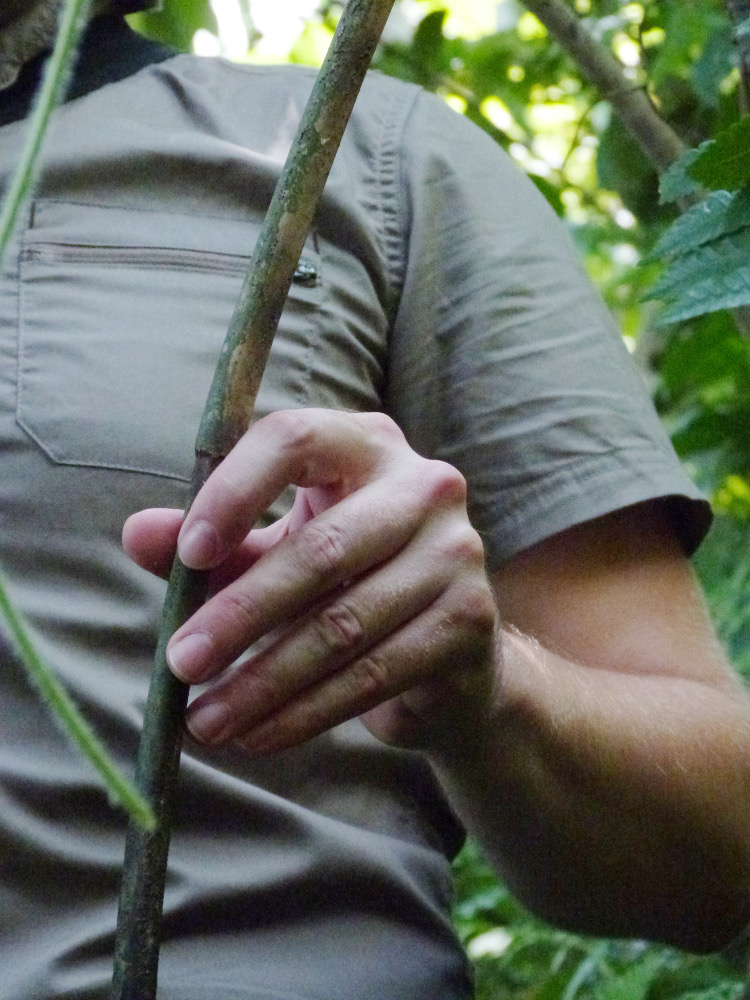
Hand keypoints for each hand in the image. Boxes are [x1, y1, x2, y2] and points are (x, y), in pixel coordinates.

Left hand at [123, 409, 497, 754]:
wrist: (443, 649)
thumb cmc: (344, 582)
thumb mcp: (273, 551)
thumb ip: (214, 543)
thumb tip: (137, 535)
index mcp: (365, 444)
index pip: (295, 439)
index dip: (235, 492)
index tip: (187, 556)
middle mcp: (424, 484)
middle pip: (322, 548)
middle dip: (239, 615)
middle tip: (180, 664)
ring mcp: (457, 551)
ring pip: (343, 624)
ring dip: (263, 680)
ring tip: (206, 720)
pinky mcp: (470, 620)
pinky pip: (374, 672)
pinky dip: (306, 712)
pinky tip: (257, 735)